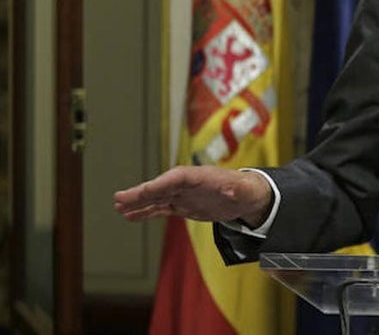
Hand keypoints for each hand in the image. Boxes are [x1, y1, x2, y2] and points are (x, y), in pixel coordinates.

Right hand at [113, 165, 272, 226]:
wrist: (247, 197)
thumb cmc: (246, 190)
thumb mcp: (245, 190)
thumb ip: (237, 189)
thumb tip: (231, 190)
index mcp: (200, 176)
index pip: (175, 178)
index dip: (159, 184)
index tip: (143, 190)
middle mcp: (187, 183)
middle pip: (160, 186)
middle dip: (141, 192)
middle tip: (119, 198)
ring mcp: (183, 194)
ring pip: (156, 198)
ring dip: (138, 202)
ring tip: (118, 207)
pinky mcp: (182, 205)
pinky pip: (160, 208)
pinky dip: (145, 212)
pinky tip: (130, 216)